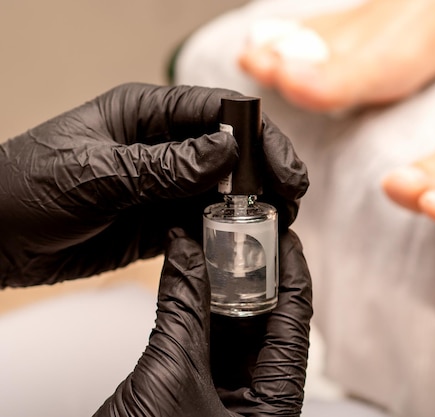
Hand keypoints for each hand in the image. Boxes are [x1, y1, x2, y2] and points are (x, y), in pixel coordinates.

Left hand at [0, 83, 307, 286]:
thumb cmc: (24, 187)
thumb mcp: (94, 173)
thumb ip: (162, 166)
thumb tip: (226, 152)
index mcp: (146, 115)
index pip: (216, 112)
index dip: (255, 134)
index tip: (278, 165)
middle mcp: (163, 147)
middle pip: (231, 151)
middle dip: (265, 171)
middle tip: (291, 197)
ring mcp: (165, 185)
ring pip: (224, 191)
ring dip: (252, 206)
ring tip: (277, 224)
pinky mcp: (161, 221)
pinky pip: (205, 225)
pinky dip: (226, 236)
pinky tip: (242, 247)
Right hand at [94, 227, 311, 416]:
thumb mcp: (172, 375)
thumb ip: (183, 308)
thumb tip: (186, 250)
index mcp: (275, 405)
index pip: (296, 323)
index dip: (293, 274)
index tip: (286, 235)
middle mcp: (258, 397)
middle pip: (268, 320)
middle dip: (255, 273)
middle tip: (246, 231)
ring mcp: (227, 392)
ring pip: (236, 326)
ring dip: (224, 284)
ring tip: (218, 241)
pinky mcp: (198, 388)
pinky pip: (208, 337)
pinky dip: (200, 305)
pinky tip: (192, 272)